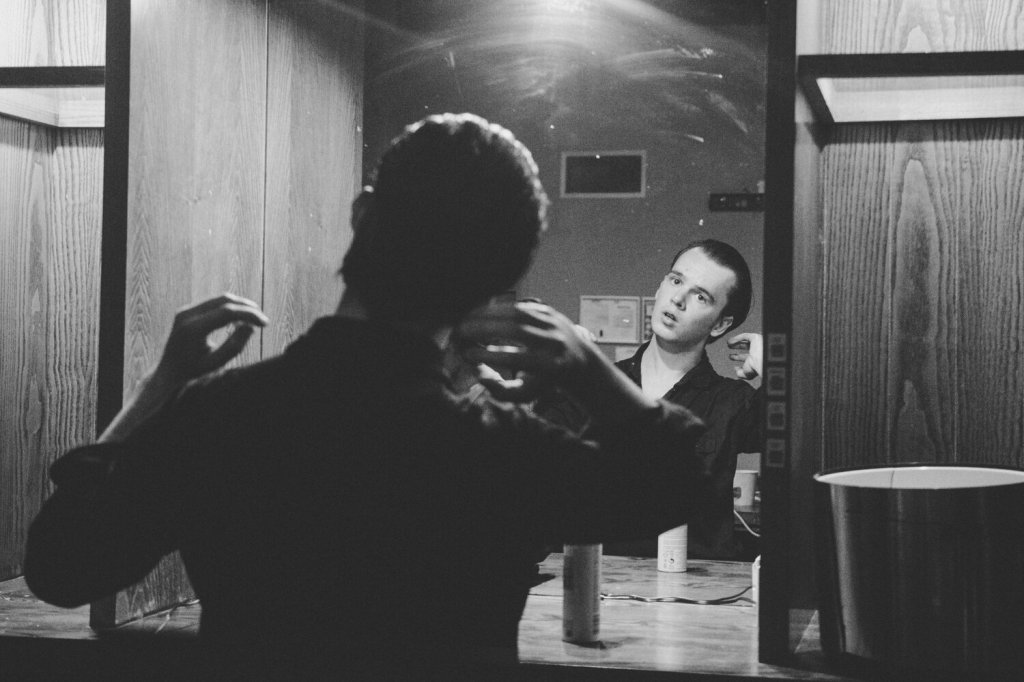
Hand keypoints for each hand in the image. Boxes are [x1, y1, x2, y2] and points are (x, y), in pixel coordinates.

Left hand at [99, 294, 267, 442]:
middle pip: (224, 300)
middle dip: (247, 307)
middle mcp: (186, 315)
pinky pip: (212, 304)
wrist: (169, 373)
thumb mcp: (215, 364)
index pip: (227, 312)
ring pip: (219, 299)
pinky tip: (240, 320)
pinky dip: (229, 309)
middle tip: (263, 319)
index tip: (265, 323)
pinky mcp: (187, 312)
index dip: (249, 314)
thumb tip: (250, 326)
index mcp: (193, 329)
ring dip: (239, 306)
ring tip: (255, 318)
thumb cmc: (193, 372)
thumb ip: (234, 346)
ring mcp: (185, 311)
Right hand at [457, 302, 595, 401]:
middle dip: (486, 329)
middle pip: (517, 331)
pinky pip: (520, 306)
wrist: (577, 360)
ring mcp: (553, 323)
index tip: (467, 354)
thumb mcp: (525, 393)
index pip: (517, 359)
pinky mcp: (548, 310)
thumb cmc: (544, 380)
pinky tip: (481, 313)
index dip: (490, 356)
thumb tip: (479, 374)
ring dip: (488, 313)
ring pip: (518, 313)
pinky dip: (499, 308)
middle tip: (461, 331)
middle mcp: (555, 342)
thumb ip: (500, 391)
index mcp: (551, 366)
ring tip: (466, 318)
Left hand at [727, 332, 761, 379]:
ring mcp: (757, 344)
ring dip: (736, 342)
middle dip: (737, 350)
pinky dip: (737, 338)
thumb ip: (741, 373)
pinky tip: (730, 341)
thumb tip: (736, 370)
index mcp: (757, 361)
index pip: (748, 359)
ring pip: (746, 341)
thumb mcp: (747, 373)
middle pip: (747, 349)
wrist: (763, 359)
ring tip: (728, 344)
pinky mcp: (756, 338)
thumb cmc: (757, 367)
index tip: (732, 359)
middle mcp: (758, 352)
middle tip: (730, 350)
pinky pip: (745, 336)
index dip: (739, 358)